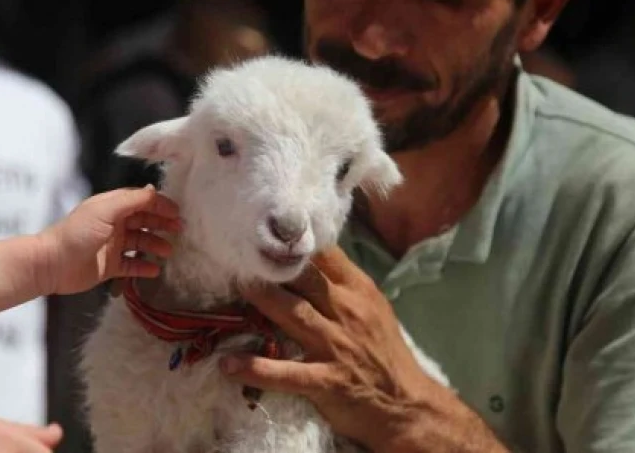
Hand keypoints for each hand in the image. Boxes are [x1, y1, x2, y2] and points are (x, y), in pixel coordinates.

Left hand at [36, 185, 180, 295]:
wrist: (52, 264)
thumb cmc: (78, 233)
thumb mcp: (105, 210)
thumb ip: (132, 200)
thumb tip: (154, 190)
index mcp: (112, 207)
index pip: (141, 201)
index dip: (160, 205)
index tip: (177, 212)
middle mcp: (114, 224)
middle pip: (144, 221)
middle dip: (162, 224)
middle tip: (180, 230)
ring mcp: (112, 246)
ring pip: (140, 243)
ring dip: (156, 245)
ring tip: (169, 252)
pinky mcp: (109, 266)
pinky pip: (131, 265)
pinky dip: (144, 267)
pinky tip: (155, 270)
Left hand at [217, 246, 459, 450]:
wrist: (406, 403)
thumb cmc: (384, 352)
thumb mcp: (372, 308)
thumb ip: (342, 284)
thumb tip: (308, 259)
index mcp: (358, 290)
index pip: (325, 254)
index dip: (295, 241)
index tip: (267, 232)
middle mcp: (346, 311)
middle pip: (304, 277)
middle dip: (271, 265)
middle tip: (238, 253)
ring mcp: (335, 345)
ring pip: (292, 313)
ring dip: (260, 300)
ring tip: (233, 289)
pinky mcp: (325, 380)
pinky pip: (285, 372)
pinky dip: (255, 368)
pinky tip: (228, 364)